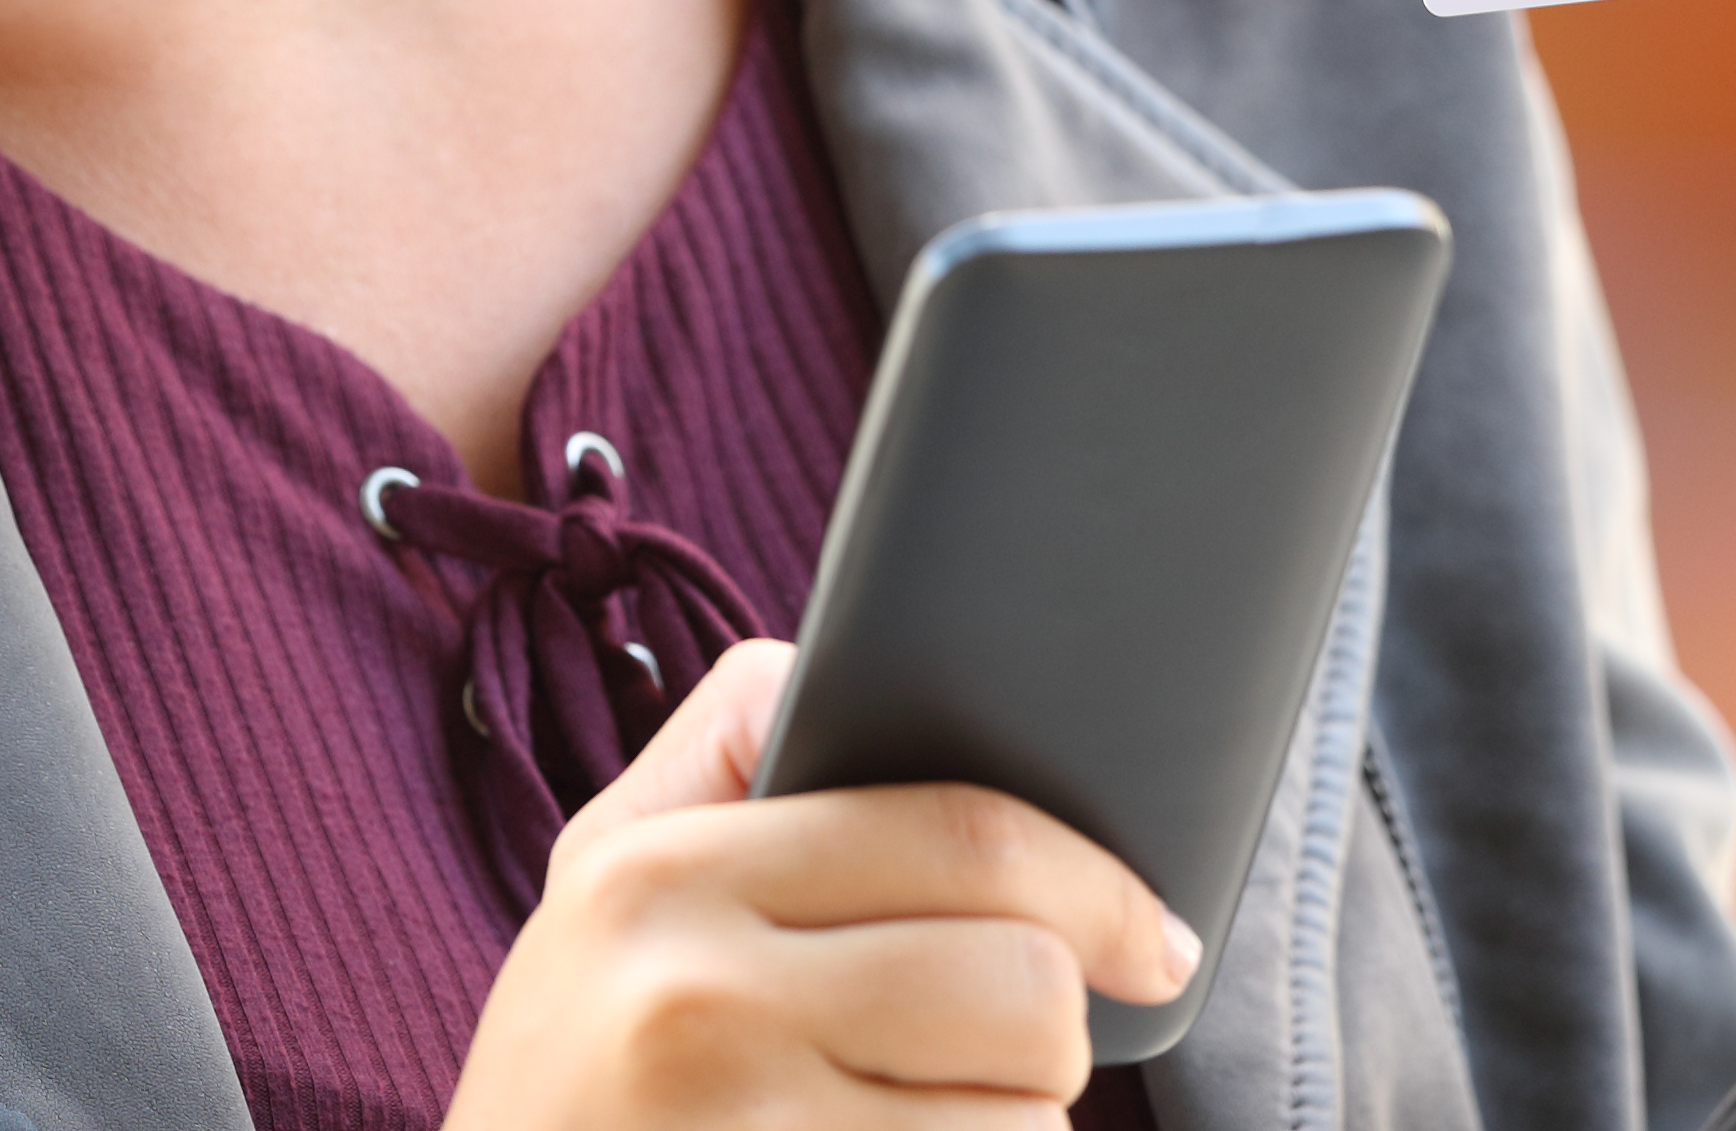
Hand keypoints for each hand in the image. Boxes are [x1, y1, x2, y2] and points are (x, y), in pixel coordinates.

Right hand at [443, 641, 1199, 1129]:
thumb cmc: (579, 1073)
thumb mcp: (603, 889)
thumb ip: (733, 758)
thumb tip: (889, 653)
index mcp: (665, 870)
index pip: (960, 834)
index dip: (1098, 884)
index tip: (1156, 936)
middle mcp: (695, 997)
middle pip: (1022, 985)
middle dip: (1054, 1036)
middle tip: (1010, 1060)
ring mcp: (739, 1129)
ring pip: (1023, 1122)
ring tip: (908, 1130)